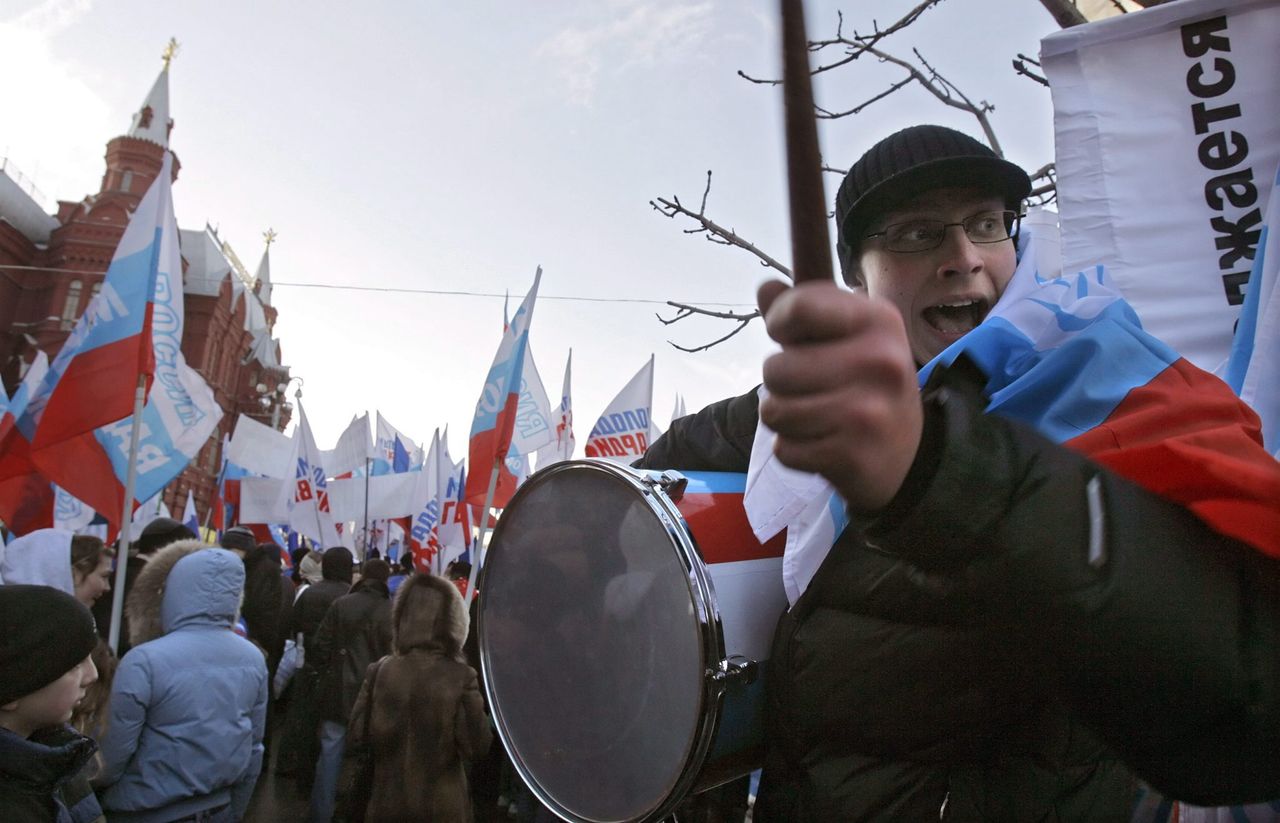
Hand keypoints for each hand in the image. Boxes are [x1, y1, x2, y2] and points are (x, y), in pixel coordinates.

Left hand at [757, 280, 923, 511]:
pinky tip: (824, 443)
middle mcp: (880, 361)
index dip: (779, 322)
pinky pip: (785, 449)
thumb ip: (804, 308)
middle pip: (774, 368)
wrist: (907, 454)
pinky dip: (795, 450)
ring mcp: (868, 412)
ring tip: (817, 415)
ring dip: (784, 418)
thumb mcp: (844, 335)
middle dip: (780, 382)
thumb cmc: (864, 382)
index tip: (791, 335)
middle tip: (813, 387)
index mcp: (878, 319)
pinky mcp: (854, 456)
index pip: (797, 307)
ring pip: (774, 411)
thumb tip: (766, 286)